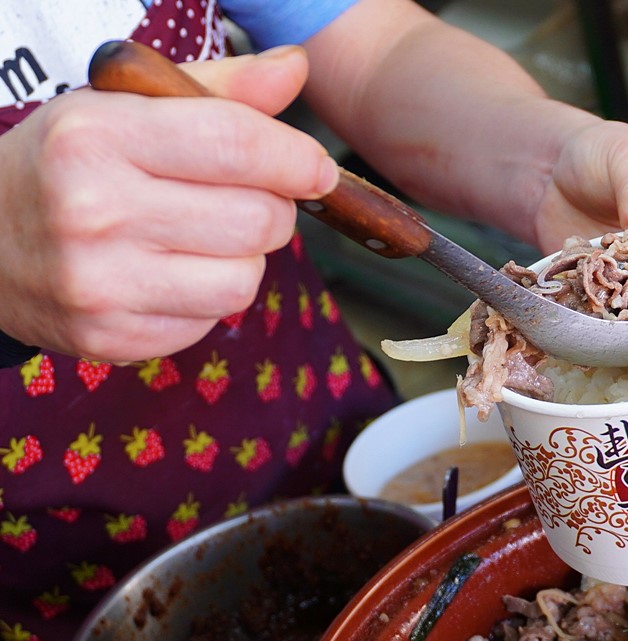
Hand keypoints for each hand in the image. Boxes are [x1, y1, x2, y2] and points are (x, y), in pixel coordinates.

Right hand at [0, 46, 338, 362]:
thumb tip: (296, 67)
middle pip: (258, 220)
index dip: (296, 159)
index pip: (236, 144)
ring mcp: (100, 284)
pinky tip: (171, 273)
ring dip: (244, 257)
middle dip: (272, 208)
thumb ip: (216, 88)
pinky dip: (209, 297)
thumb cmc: (64, 163)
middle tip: (245, 198)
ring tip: (203, 237)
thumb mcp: (121, 107)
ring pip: (245, 279)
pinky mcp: (111, 338)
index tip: (315, 167)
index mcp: (97, 137)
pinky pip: (212, 320)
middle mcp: (94, 211)